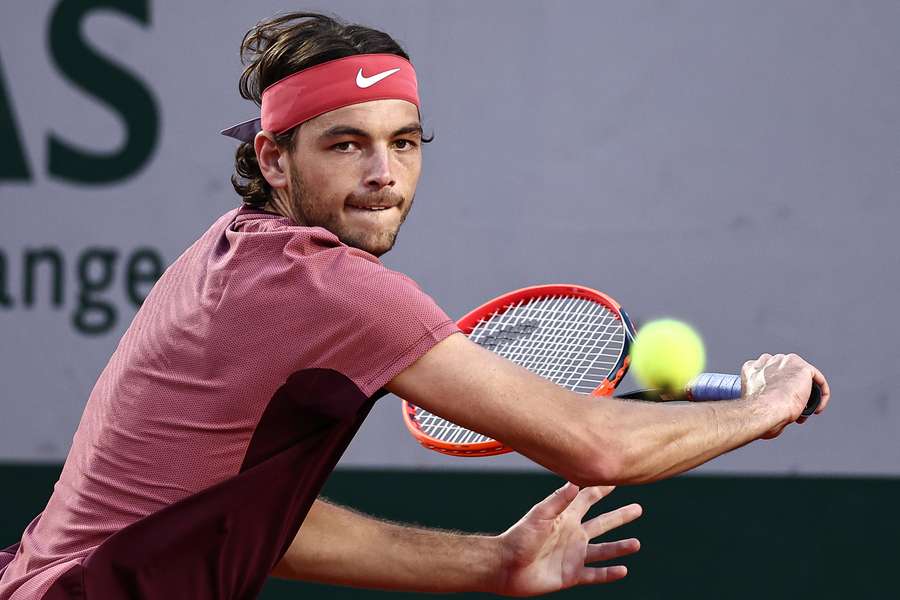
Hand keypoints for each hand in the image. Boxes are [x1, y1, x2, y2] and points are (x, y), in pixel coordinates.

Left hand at [493, 483, 641, 596]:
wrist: (506, 567)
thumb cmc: (519, 537)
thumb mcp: (539, 515)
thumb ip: (558, 501)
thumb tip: (575, 482)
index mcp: (565, 518)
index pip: (587, 499)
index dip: (601, 489)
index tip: (617, 478)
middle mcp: (573, 535)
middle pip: (602, 524)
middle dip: (619, 516)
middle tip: (638, 509)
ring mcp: (573, 555)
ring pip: (603, 550)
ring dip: (619, 547)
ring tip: (636, 544)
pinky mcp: (571, 575)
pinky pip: (595, 574)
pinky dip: (609, 574)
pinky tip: (623, 570)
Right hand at [741, 353, 830, 436]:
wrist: (763, 410)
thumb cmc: (756, 413)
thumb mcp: (754, 402)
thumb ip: (765, 399)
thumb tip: (776, 415)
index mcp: (752, 368)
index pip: (767, 372)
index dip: (776, 387)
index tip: (779, 402)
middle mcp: (768, 360)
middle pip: (786, 372)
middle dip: (791, 388)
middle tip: (793, 407)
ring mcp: (786, 362)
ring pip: (802, 376)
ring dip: (807, 392)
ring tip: (805, 410)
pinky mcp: (803, 368)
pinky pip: (818, 380)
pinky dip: (821, 395)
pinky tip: (816, 409)